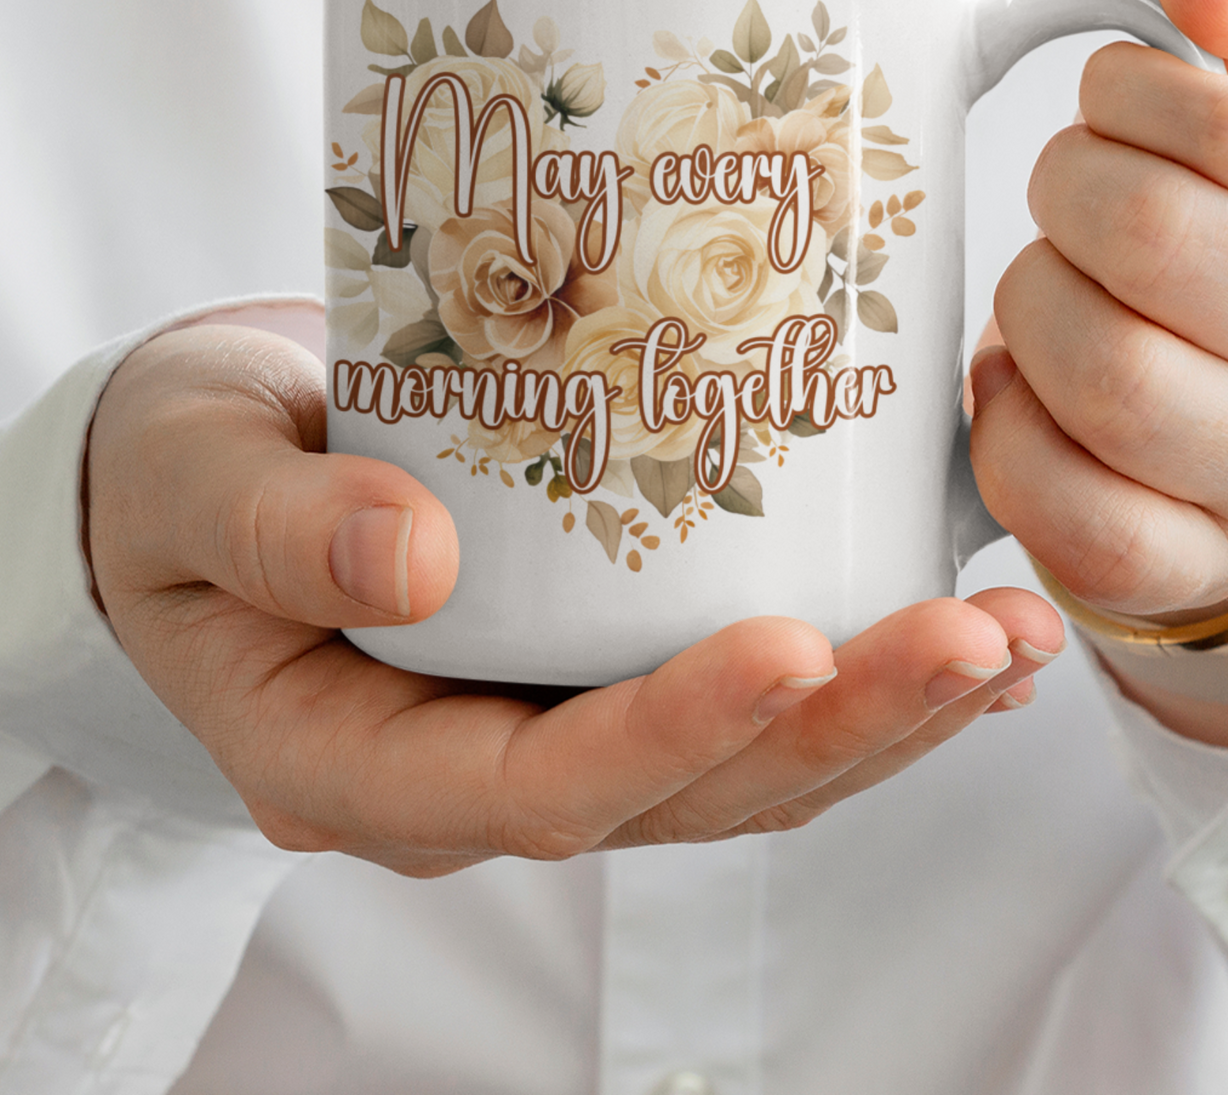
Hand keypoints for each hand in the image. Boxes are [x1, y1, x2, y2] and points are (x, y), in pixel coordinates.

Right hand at [87, 316, 1061, 875]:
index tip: (790, 646)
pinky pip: (747, 710)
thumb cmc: (183, 474)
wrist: (209, 465)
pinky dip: (863, 680)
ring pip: (744, 771)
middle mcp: (477, 772)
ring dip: (889, 713)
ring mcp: (550, 730)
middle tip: (973, 637)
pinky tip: (966, 641)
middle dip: (842, 727)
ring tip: (1010, 634)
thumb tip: (411, 560)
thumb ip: (278, 531)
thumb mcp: (191, 482)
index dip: (672, 735)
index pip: (538, 790)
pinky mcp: (601, 672)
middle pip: (685, 795)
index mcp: (359, 763)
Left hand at [970, 0, 1227, 617]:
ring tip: (1058, 289)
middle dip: (1067, 194)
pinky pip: (1054, 494)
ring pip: (1098, 368)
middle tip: (1074, 199)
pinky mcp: (1181, 563)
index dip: (1129, 101)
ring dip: (1032, 305)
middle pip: (1146, 237)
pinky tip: (1026, 385)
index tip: (1121, 111)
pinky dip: (1006, 424)